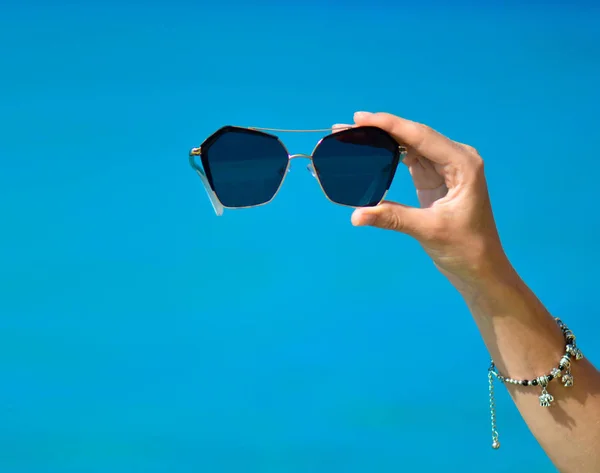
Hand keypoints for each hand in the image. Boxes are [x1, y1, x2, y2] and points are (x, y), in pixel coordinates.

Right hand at [340, 111, 509, 284]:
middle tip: (346, 128)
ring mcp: (444, 167)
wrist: (480, 268)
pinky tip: (369, 152)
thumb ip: (392, 218)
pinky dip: (388, 155)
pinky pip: (408, 159)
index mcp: (462, 164)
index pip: (420, 136)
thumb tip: (356, 215)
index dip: (389, 124)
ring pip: (409, 145)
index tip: (360, 118)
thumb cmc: (466, 248)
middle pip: (413, 136)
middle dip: (380, 130)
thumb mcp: (429, 230)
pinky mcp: (434, 178)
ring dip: (382, 141)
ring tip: (352, 138)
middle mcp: (455, 158)